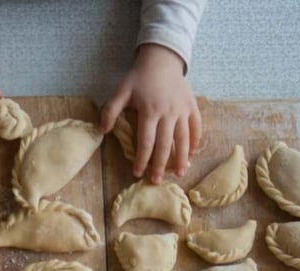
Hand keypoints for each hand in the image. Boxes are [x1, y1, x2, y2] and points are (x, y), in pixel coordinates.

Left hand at [100, 44, 201, 183]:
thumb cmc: (139, 77)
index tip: (137, 173)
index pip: (145, 142)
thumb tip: (102, 131)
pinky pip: (196, 127)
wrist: (162, 59)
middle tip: (156, 181)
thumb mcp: (121, 91)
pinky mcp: (192, 107)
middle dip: (160, 165)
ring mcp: (182, 111)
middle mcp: (168, 113)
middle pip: (165, 145)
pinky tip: (193, 154)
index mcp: (150, 111)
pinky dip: (196, 141)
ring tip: (179, 174)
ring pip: (184, 139)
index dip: (141, 159)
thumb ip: (110, 111)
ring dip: (182, 158)